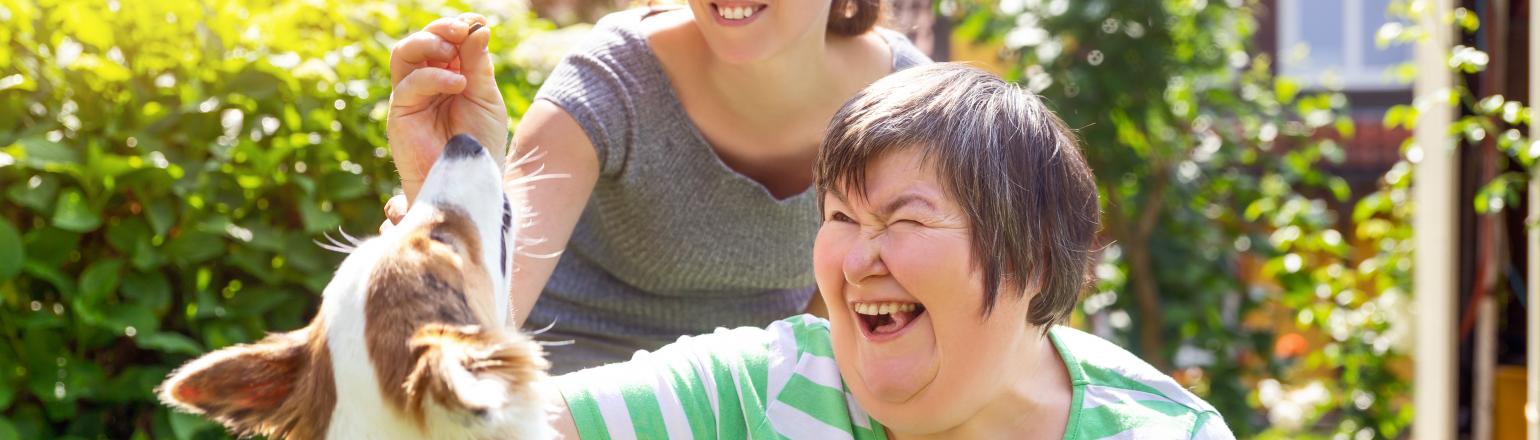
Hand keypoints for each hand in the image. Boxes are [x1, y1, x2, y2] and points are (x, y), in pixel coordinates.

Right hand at [387, 13, 508, 201]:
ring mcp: (412, 96)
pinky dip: (434, 77)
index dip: (459, 27)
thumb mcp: (486, 99)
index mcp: (450, 75)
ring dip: (428, 42)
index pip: (447, 41)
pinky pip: (409, 83)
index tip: (478, 22)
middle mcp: (427, 82)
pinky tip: (458, 83)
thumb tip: (478, 28)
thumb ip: (479, 65)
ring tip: (454, 50)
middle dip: (441, 29)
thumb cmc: (481, 145)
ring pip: (405, 53)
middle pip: (422, 41)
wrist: (470, 181)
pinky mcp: (400, 113)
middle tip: (462, 29)